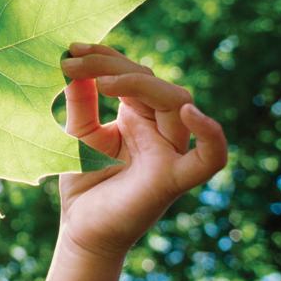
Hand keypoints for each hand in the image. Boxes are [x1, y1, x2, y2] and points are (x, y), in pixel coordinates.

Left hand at [57, 43, 227, 260]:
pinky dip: (211, 135)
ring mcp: (170, 152)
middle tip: (71, 61)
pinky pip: (210, 158)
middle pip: (152, 81)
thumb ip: (80, 101)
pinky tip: (189, 112)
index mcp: (139, 116)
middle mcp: (160, 129)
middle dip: (112, 64)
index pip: (132, 73)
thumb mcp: (76, 134)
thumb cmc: (83, 184)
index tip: (70, 48)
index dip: (104, 56)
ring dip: (137, 83)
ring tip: (100, 82)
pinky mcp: (174, 179)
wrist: (81, 232)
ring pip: (177, 101)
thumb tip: (72, 63)